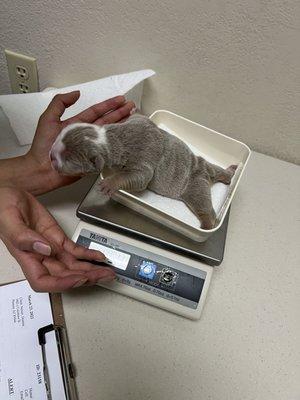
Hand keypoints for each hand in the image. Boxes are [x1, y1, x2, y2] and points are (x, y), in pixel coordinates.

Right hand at [0, 187, 114, 291]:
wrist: (9, 194)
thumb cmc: (2, 206)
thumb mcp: (9, 219)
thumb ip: (23, 237)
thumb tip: (45, 250)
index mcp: (26, 256)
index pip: (43, 281)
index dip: (62, 284)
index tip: (79, 279)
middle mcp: (40, 256)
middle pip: (64, 275)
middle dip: (86, 278)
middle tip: (104, 275)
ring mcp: (51, 248)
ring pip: (73, 265)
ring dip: (91, 269)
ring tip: (107, 270)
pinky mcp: (58, 238)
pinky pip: (75, 250)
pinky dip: (88, 253)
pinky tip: (99, 255)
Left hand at [25, 91, 134, 193]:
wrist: (41, 169)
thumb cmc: (43, 147)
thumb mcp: (48, 119)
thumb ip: (59, 103)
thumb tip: (76, 93)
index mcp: (77, 124)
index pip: (96, 111)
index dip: (109, 105)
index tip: (120, 99)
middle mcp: (86, 134)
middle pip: (107, 121)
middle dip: (120, 113)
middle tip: (132, 106)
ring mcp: (91, 146)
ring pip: (110, 134)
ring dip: (121, 125)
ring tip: (133, 118)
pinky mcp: (94, 158)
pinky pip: (108, 150)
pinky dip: (118, 144)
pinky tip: (126, 138)